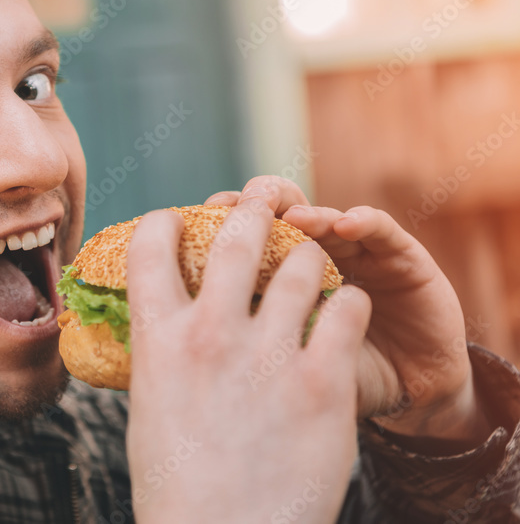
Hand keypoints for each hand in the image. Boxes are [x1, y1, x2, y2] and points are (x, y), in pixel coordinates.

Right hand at [125, 201, 370, 522]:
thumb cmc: (178, 484)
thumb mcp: (149, 406)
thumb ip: (161, 353)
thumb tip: (165, 323)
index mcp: (158, 338)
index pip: (150, 241)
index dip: (166, 222)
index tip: (180, 225)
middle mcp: (211, 334)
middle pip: (238, 233)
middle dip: (253, 214)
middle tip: (265, 214)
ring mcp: (269, 355)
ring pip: (303, 263)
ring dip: (310, 259)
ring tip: (312, 270)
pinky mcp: (324, 381)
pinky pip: (350, 309)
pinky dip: (350, 305)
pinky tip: (345, 315)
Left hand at [206, 176, 490, 443]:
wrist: (410, 394)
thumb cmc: (339, 378)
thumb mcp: (288, 366)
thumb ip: (249, 345)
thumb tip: (187, 348)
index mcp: (278, 275)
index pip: (240, 238)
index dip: (218, 226)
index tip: (195, 222)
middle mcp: (313, 253)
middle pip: (276, 214)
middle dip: (255, 204)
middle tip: (240, 204)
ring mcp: (356, 250)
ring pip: (323, 216)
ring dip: (306, 210)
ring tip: (293, 216)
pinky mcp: (401, 256)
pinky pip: (381, 232)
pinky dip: (363, 222)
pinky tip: (346, 224)